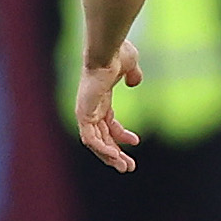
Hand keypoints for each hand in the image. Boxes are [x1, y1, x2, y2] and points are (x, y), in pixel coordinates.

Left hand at [76, 44, 144, 171]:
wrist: (106, 52)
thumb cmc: (117, 55)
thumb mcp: (130, 66)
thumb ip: (133, 75)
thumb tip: (134, 81)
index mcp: (100, 100)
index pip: (108, 124)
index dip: (121, 135)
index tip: (136, 141)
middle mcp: (90, 108)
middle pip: (102, 137)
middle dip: (115, 153)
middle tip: (128, 167)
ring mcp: (85, 112)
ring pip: (96, 142)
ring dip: (110, 156)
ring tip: (125, 167)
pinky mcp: (84, 115)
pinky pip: (91, 138)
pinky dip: (102, 149)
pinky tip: (114, 157)